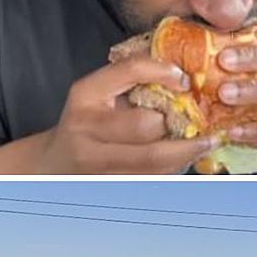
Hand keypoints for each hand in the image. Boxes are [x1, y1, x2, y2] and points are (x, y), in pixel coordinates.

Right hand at [40, 56, 218, 173]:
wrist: (53, 164)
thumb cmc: (85, 123)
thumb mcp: (98, 94)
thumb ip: (132, 80)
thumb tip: (182, 72)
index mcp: (85, 95)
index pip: (129, 71)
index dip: (163, 72)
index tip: (184, 79)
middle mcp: (87, 129)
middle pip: (146, 124)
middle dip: (179, 121)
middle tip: (200, 120)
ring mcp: (95, 162)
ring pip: (155, 159)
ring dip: (187, 150)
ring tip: (203, 142)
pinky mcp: (108, 185)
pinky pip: (152, 178)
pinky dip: (175, 169)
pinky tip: (183, 160)